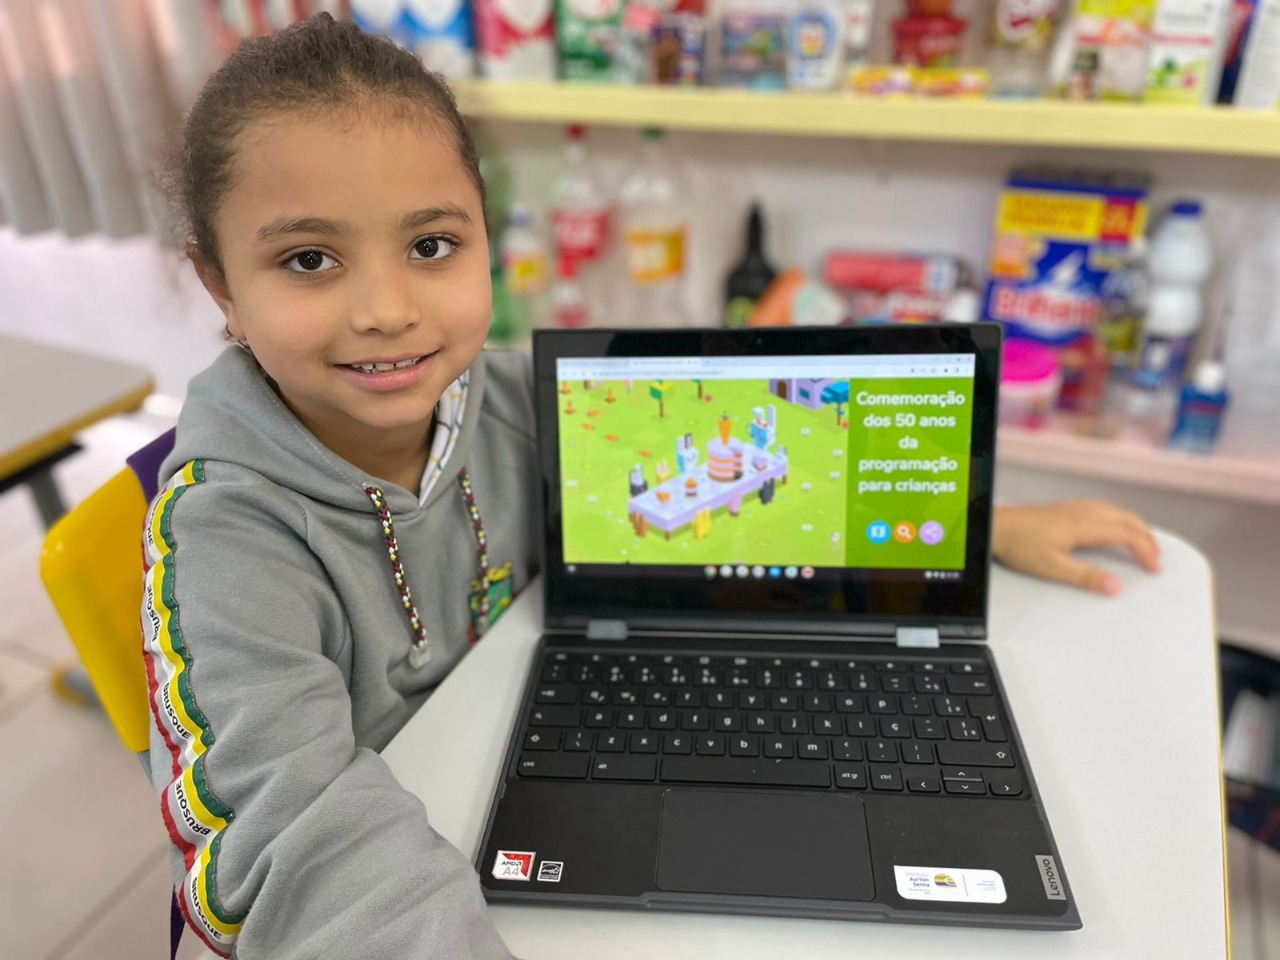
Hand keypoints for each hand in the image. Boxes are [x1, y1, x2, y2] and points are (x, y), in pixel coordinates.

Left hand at [991, 500, 1160, 595]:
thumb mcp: (1052, 568)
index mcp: (1084, 525)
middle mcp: (1083, 511)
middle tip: (1156, 559)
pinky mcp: (1065, 509)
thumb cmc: (1019, 545)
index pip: (1128, 535)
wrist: (995, 527)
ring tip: (1143, 545)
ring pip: (1116, 512)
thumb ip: (1086, 577)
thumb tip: (1116, 588)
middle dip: (1147, 538)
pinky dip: (1120, 520)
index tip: (1155, 569)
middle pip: (1127, 519)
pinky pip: (1104, 510)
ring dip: (1135, 527)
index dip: (1146, 551)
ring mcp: (1074, 508)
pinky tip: (1115, 529)